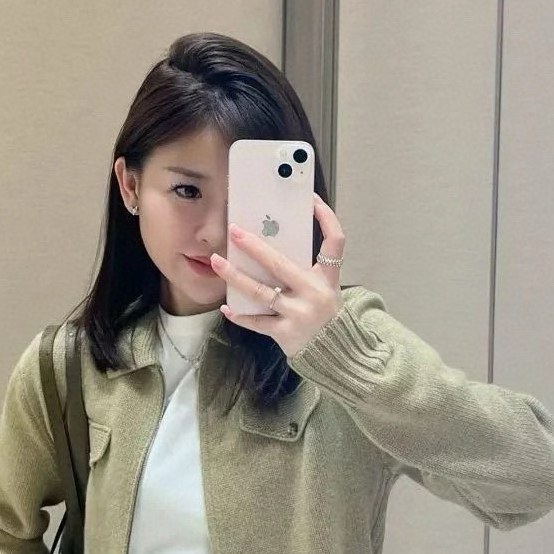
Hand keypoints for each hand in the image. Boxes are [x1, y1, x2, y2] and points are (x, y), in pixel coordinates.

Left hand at [210, 194, 345, 358]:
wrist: (336, 354)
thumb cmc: (326, 316)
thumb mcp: (326, 290)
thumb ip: (306, 271)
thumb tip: (273, 244)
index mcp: (328, 278)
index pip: (335, 241)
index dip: (325, 218)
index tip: (310, 200)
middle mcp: (314, 293)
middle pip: (280, 264)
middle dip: (254, 247)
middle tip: (234, 231)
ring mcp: (299, 314)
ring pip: (261, 292)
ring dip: (235, 276)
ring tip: (217, 262)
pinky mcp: (286, 333)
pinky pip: (257, 322)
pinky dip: (240, 315)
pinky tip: (226, 308)